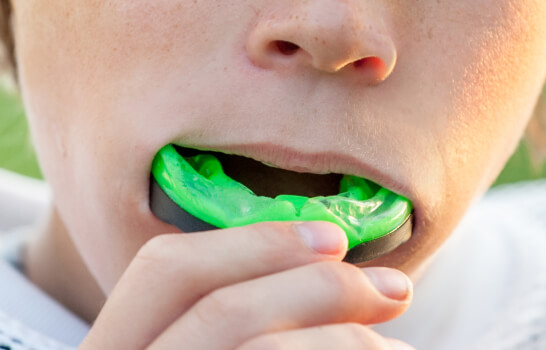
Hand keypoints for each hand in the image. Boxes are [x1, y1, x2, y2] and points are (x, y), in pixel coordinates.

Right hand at [81, 221, 414, 349]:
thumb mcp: (211, 335)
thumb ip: (243, 313)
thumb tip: (325, 258)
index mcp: (119, 347)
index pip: (165, 270)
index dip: (254, 242)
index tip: (335, 238)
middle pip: (218, 310)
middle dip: (316, 287)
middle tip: (395, 289)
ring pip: (259, 348)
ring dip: (342, 339)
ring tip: (393, 348)